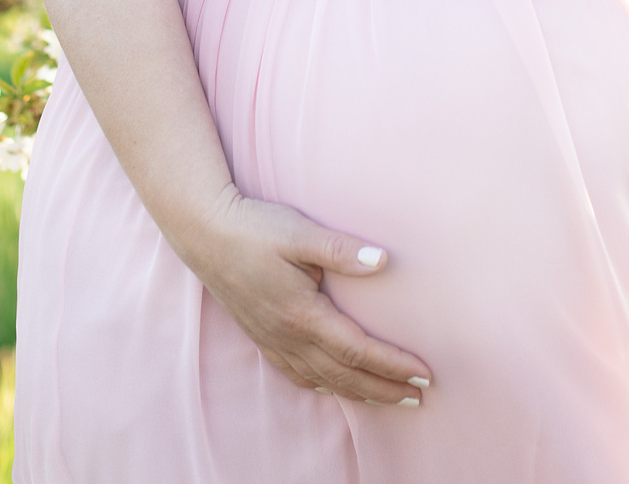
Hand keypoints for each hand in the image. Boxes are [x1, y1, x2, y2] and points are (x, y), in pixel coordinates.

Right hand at [174, 188, 432, 404]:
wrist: (204, 233)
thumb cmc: (254, 228)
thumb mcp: (300, 232)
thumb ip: (342, 250)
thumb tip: (384, 262)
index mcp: (302, 314)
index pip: (358, 350)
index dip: (393, 365)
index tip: (424, 375)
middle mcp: (288, 335)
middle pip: (345, 375)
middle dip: (385, 389)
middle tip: (419, 399)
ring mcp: (273, 339)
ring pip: (322, 379)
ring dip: (359, 392)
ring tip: (389, 399)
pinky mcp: (262, 336)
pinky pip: (297, 374)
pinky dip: (323, 386)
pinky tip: (335, 386)